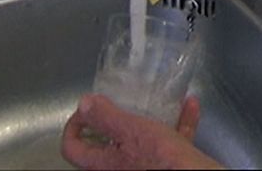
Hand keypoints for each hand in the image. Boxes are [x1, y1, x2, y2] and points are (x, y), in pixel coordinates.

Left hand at [61, 94, 221, 169]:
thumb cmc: (160, 157)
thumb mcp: (130, 129)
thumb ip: (106, 117)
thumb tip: (83, 103)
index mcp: (103, 163)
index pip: (72, 148)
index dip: (74, 125)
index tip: (88, 108)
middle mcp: (118, 169)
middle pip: (105, 144)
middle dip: (114, 119)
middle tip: (120, 101)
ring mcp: (142, 168)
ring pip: (138, 141)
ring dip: (148, 118)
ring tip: (156, 99)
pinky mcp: (165, 165)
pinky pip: (167, 143)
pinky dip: (176, 125)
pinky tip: (189, 107)